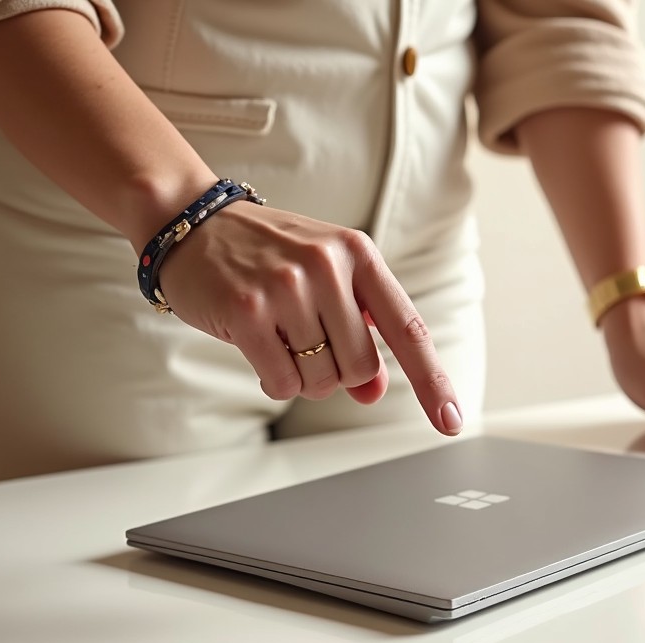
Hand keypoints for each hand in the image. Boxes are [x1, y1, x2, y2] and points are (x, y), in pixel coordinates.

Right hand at [154, 200, 463, 435]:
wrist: (193, 221)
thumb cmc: (267, 255)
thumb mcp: (326, 279)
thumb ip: (359, 331)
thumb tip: (374, 391)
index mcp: (357, 254)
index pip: (408, 329)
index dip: (433, 381)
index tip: (451, 419)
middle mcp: (326, 267)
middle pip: (360, 367)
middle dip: (338, 373)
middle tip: (309, 344)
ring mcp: (285, 288)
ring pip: (321, 380)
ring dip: (303, 377)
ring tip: (280, 339)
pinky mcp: (246, 312)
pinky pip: (283, 383)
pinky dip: (275, 381)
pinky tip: (258, 349)